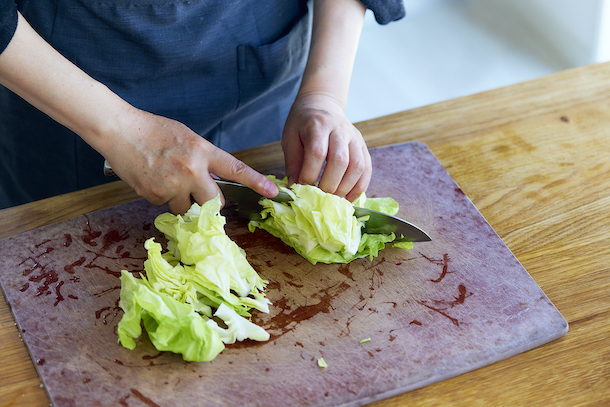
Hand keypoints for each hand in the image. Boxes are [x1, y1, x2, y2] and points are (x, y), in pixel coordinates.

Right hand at [105, 108, 277, 213]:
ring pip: (188, 208)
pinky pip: (166, 206)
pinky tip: (153, 179)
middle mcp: (191, 170)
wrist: (119, 130)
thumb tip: (214, 179)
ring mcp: (172, 185)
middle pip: (214, 202)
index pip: (235, 169)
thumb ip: (203, 158)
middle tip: (197, 191)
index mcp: (202, 151)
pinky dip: (162, 197)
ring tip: (166, 178)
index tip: (273, 191)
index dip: (256, 181)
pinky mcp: (154, 196)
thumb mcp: (187, 137)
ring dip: (182, 200)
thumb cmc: (153, 130)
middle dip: (209, 202)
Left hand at [282, 92, 371, 200]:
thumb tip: (294, 188)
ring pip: (357, 166)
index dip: (310, 174)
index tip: (302, 188)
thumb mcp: (290, 138)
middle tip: (319, 197)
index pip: (317, 152)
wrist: (322, 105)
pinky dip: (359, 186)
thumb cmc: (303, 124)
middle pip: (340, 160)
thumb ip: (293, 163)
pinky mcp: (362, 146)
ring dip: (346, 188)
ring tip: (333, 200)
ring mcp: (355, 138)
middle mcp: (340, 130)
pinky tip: (348, 198)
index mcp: (318, 125)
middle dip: (329, 184)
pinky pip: (366, 169)